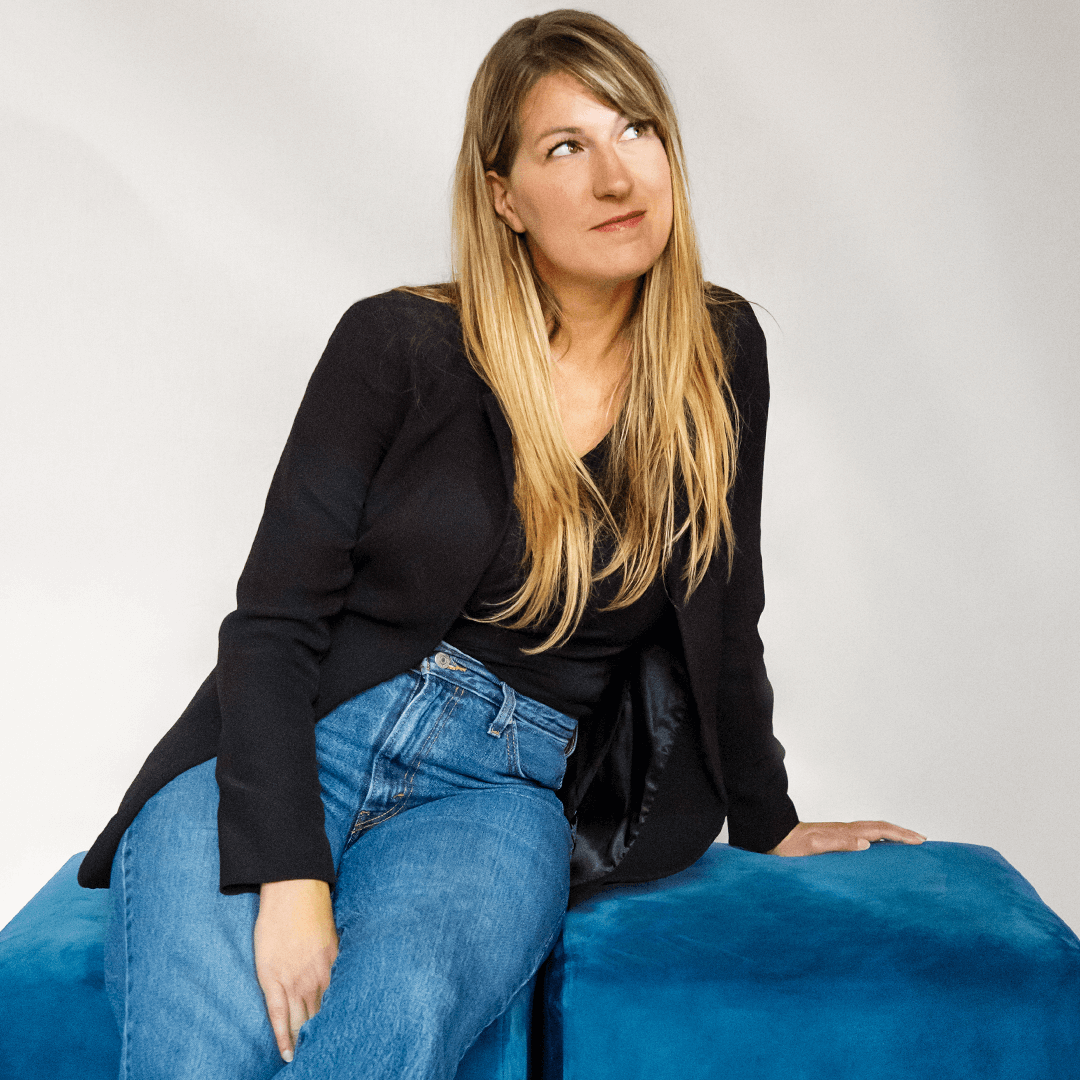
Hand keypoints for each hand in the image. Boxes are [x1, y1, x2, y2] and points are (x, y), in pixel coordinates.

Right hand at [254, 879, 338, 1061]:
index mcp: (334, 968)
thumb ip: (335, 961)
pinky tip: (288, 1054)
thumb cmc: (313, 910)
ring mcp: (294, 980)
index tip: (347, 1042)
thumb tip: (344, 977)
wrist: (293, 889)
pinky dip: (283, 1037)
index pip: (340, 1006)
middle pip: (323, 1018)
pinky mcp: (272, 979)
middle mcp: (317, 978)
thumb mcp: (333, 937)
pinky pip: (278, 1015)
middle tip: (330, 1059)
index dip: (342, 1026)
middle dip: (326, 1039)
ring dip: (305, 1042)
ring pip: (302, 1021)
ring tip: (310, 1062)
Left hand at [768, 820, 925, 855]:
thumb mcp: (816, 846)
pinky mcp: (834, 840)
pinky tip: (877, 850)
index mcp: (846, 831)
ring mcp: (840, 834)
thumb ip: (840, 843)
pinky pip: (863, 837)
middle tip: (921, 840)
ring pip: (873, 831)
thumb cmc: (792, 846)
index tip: (920, 840)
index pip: (880, 830)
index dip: (901, 834)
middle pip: (880, 827)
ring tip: (906, 843)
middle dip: (901, 833)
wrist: (774, 838)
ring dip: (891, 835)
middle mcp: (845, 830)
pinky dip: (877, 841)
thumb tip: (867, 844)